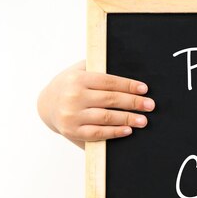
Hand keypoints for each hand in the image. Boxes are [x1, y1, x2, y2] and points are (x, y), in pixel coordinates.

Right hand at [37, 60, 154, 145]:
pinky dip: (115, 132)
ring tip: (143, 120)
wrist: (47, 105)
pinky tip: (128, 130)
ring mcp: (72, 115)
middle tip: (150, 105)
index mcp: (77, 79)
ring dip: (128, 119)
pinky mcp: (72, 131)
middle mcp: (73, 97)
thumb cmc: (70, 85)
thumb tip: (127, 65)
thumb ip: (97, 67)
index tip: (144, 89)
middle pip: (110, 100)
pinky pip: (98, 133)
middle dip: (133, 103)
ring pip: (106, 117)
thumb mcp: (78, 70)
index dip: (128, 85)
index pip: (109, 82)